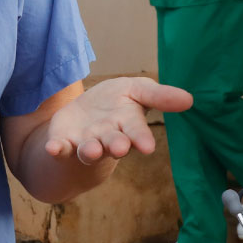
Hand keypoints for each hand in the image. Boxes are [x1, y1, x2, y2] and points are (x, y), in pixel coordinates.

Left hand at [43, 77, 191, 162]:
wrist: (84, 116)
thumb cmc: (116, 103)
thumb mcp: (137, 91)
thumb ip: (159, 96)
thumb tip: (190, 99)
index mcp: (128, 125)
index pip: (137, 132)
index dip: (142, 138)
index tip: (147, 146)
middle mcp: (108, 138)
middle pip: (113, 143)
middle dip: (116, 145)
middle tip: (119, 147)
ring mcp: (86, 142)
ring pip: (89, 150)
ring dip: (89, 150)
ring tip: (90, 150)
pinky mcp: (64, 143)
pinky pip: (61, 149)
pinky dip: (57, 149)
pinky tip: (53, 148)